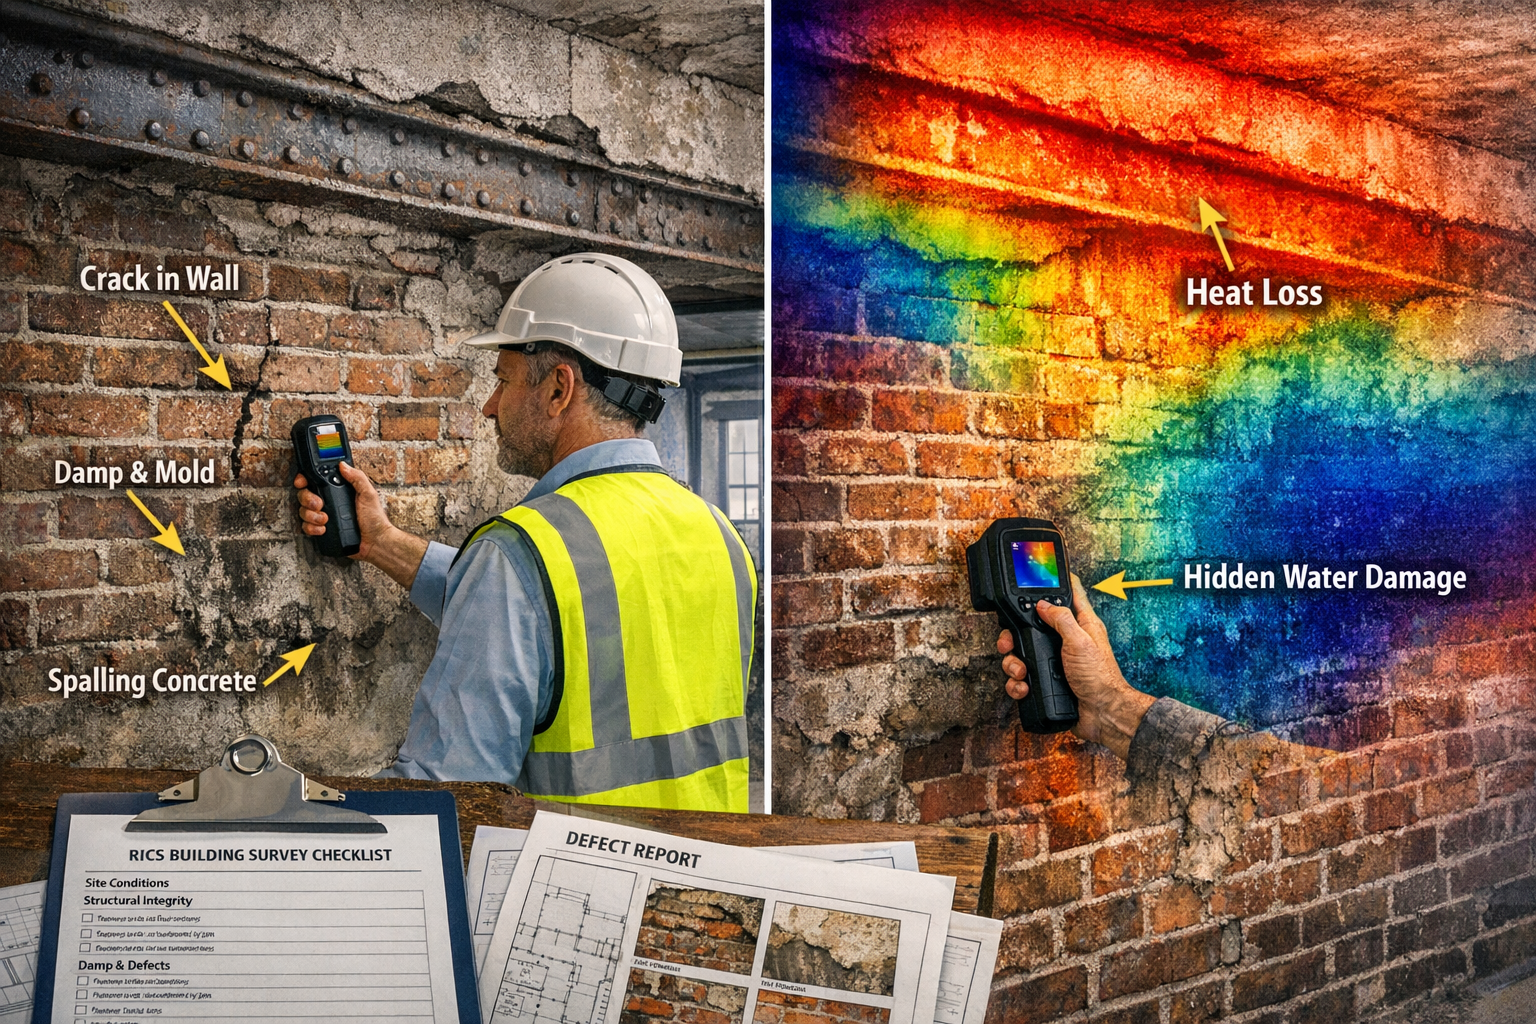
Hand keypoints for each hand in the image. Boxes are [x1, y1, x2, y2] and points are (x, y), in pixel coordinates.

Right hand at [293, 462, 426, 587]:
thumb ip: (357, 478)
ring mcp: (324, 516)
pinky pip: (307, 527)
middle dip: (308, 499)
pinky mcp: (322, 530)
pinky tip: (323, 529)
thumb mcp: (368, 494)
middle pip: (305, 495)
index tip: (302, 482)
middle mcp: (329, 502)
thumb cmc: (375, 519)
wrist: (374, 542)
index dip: (305, 480)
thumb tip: (343, 465)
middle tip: (320, 505)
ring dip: (311, 515)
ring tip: (325, 519)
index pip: (315, 480)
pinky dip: (312, 528)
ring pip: (304, 511)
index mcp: (338, 490)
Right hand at [998, 573, 1155, 759]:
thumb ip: (1061, 619)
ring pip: (1022, 653)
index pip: (1070, 593)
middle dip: (1016, 633)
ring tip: (1020, 671)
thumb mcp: (1080, 642)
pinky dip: (1018, 683)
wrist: (1102, 714)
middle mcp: (1066, 640)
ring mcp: (1055, 661)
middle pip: (1033, 624)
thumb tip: (1043, 604)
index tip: (1043, 571)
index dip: (1057, 580)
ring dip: (1014, 663)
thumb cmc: (1100, 678)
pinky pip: (1022, 678)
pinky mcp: (1046, 681)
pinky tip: (1024, 686)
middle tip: (1009, 640)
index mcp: (1081, 624)